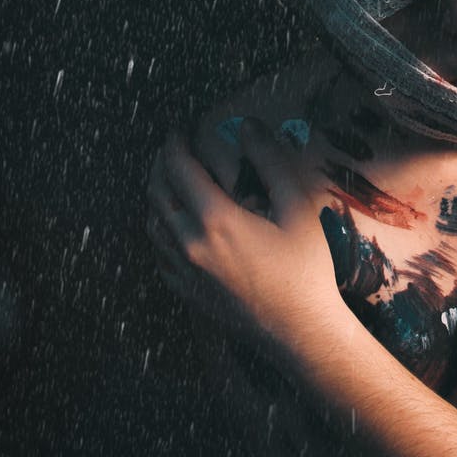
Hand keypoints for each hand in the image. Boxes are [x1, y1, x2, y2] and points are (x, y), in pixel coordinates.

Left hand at [146, 119, 344, 352]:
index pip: (179, 169)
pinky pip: (158, 254)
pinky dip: (159, 229)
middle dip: (160, 165)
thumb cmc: (303, 267)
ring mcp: (184, 272)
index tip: (179, 130)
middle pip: (157, 193)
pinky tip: (173, 225)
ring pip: (153, 224)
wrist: (300, 330)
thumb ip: (270, 161)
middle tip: (171, 149)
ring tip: (170, 180)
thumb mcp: (295, 206)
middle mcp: (189, 244)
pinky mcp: (186, 292)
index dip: (175, 144)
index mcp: (215, 219)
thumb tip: (248, 126)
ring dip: (156, 195)